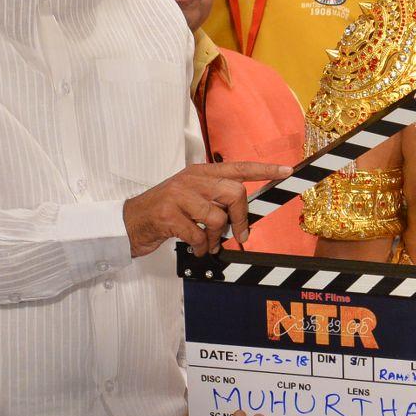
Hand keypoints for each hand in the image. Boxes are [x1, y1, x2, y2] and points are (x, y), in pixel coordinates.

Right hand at [121, 161, 290, 256]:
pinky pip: (199, 235)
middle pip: (235, 193)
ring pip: (217, 217)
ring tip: (209, 243)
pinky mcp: (169, 215)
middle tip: (239, 235)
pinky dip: (202, 248)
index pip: (238, 167)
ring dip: (217, 237)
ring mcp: (179, 196)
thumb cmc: (165, 211)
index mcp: (200, 172)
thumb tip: (243, 217)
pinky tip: (197, 249)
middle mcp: (191, 179)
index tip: (286, 170)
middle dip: (241, 218)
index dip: (264, 170)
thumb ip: (215, 199)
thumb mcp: (191, 197)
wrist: (129, 222)